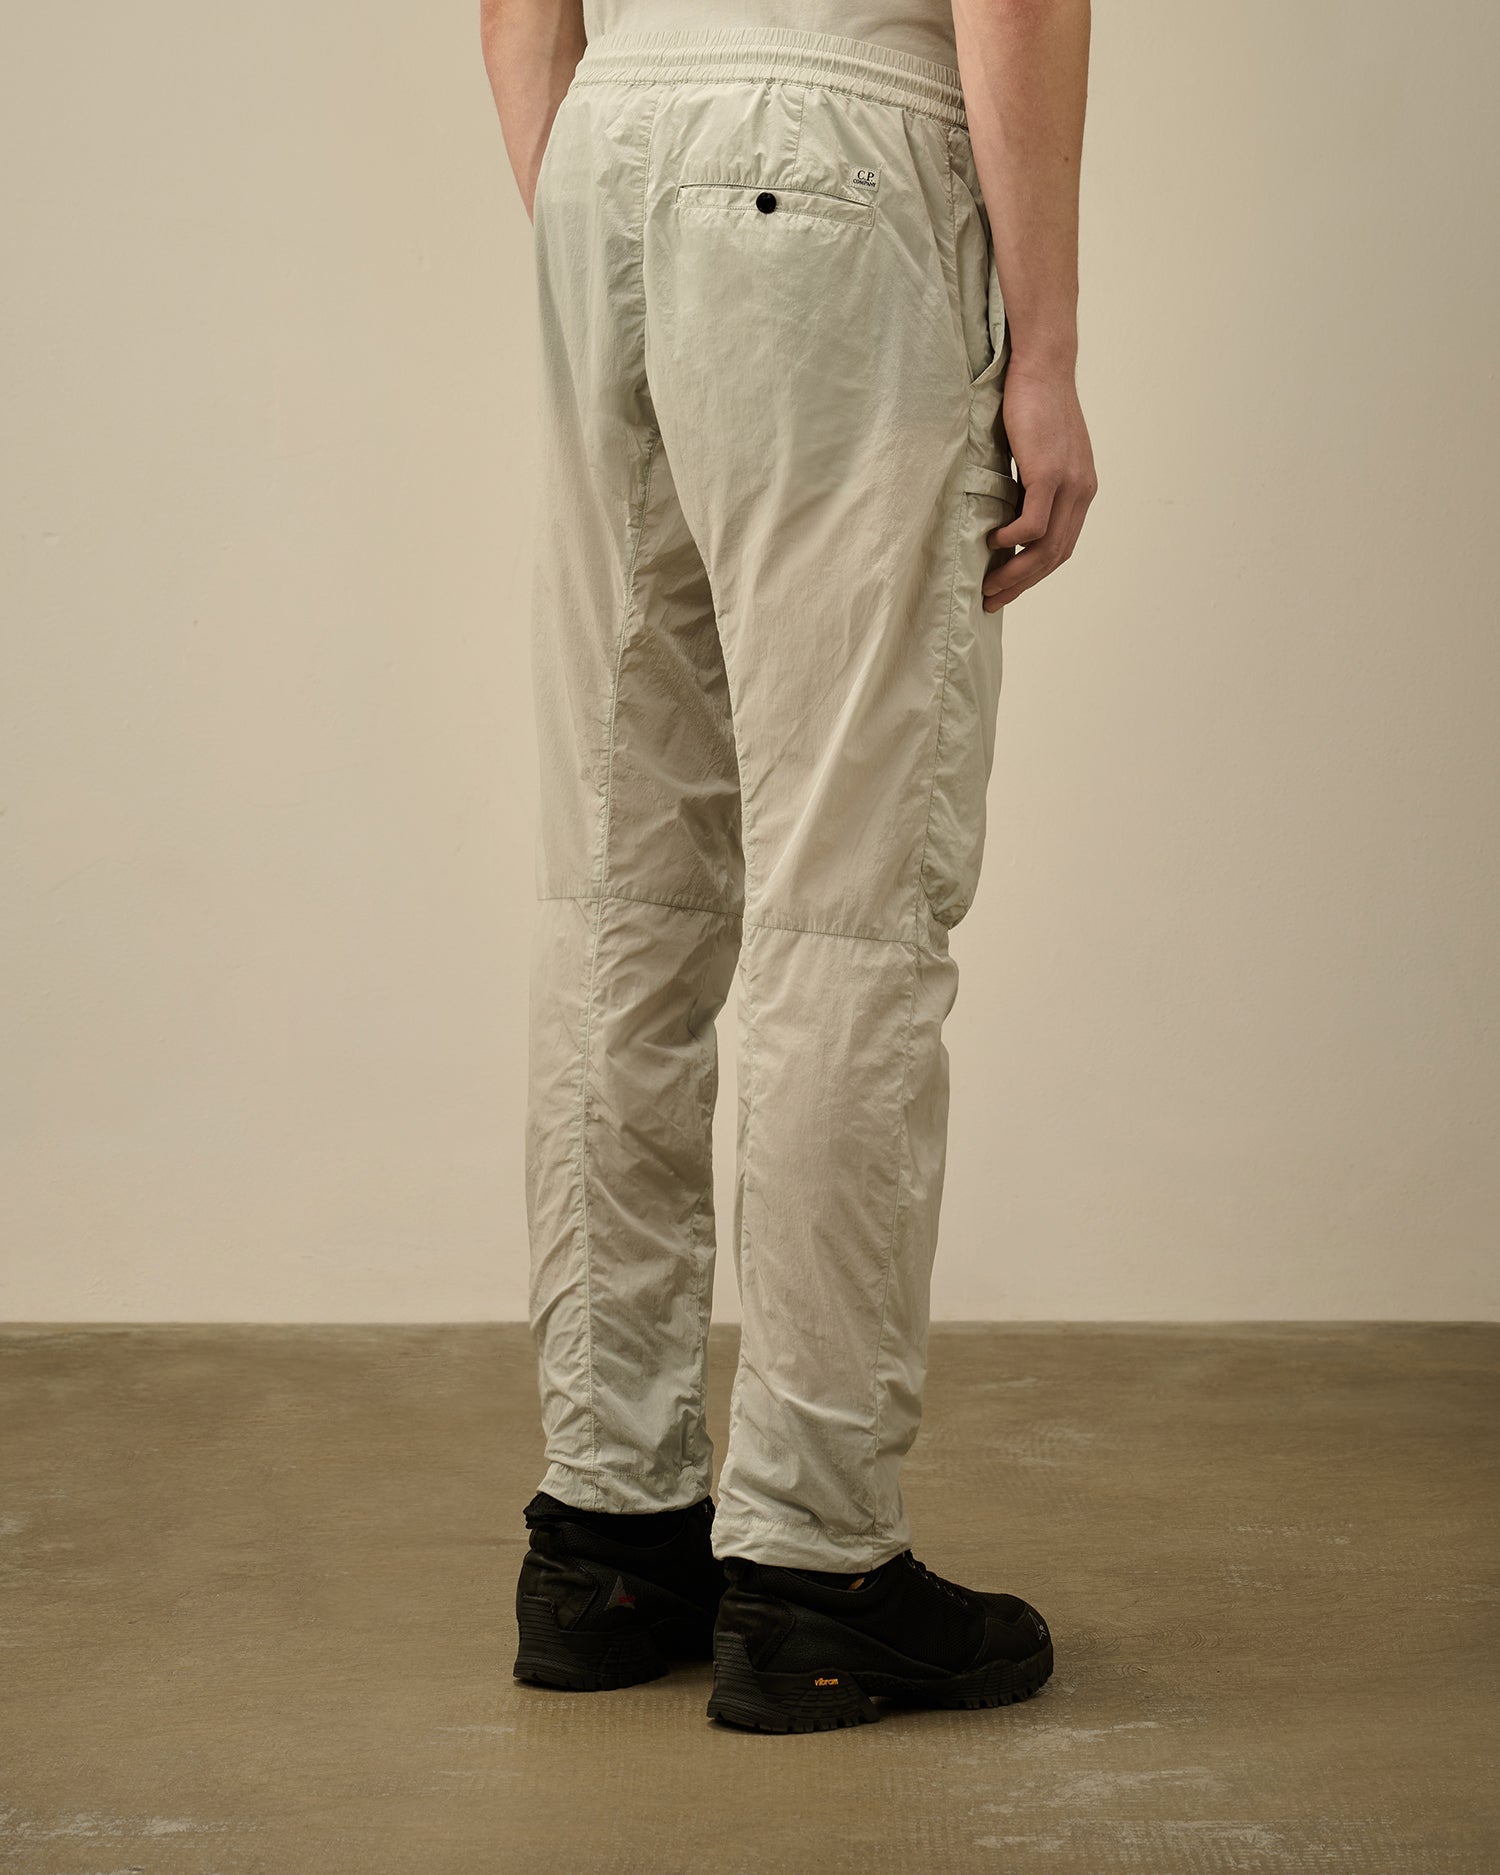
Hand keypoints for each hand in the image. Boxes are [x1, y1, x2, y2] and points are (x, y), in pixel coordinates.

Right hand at [983, 364, 1096, 610]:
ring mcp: (1068, 483)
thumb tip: (1005, 514)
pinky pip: (1032, 525)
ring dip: (1015, 572)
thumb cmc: (1032, 403)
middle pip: (1055, 555)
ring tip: (989, 585)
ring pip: (1044, 548)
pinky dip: (1012, 541)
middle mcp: (1082, 491)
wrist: (1042, 365)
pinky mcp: (1049, 474)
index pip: (1062, 547)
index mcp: (1081, 490)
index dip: (1035, 574)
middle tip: (992, 600)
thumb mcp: (1036, 452)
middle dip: (1022, 584)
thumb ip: (1030, 485)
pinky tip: (993, 542)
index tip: (1008, 589)